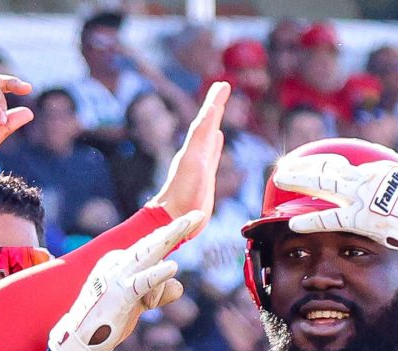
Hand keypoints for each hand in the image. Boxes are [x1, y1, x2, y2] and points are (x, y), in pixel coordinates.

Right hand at [47, 210, 200, 350]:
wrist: (79, 342)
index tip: (192, 222)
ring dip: (169, 238)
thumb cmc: (106, 322)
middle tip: (197, 214)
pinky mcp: (120, 296)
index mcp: (118, 263)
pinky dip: (158, 275)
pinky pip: (142, 283)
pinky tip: (173, 267)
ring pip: (148, 254)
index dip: (171, 240)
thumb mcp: (137, 304)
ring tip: (187, 224)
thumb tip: (179, 285)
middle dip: (175, 228)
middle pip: (151, 244)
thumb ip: (158, 293)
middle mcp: (117, 264)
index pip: (150, 251)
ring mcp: (117, 278)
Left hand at [150, 84, 226, 222]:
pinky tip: (218, 139)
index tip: (223, 85)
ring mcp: (200, 163)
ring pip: (209, 136)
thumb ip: (202, 138)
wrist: (174, 217)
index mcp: (194, 146)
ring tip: (219, 109)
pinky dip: (215, 143)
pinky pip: (212, 153)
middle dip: (215, 105)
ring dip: (215, 122)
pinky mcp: (205, 176)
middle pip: (207, 122)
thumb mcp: (193, 162)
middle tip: (223, 89)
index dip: (215, 101)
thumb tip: (210, 111)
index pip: (206, 118)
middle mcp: (197, 151)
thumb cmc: (182, 193)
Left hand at [279, 150, 397, 253]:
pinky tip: (292, 220)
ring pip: (323, 184)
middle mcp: (367, 178)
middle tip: (284, 167)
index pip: (346, 167)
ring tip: (279, 179)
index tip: (313, 166)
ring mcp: (363, 197)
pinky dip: (310, 218)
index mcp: (378, 170)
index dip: (325, 166)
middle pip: (328, 168)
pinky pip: (329, 217)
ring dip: (299, 180)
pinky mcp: (362, 218)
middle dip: (304, 166)